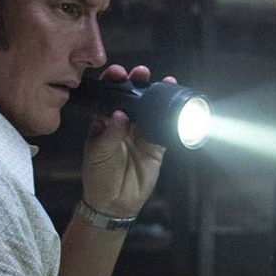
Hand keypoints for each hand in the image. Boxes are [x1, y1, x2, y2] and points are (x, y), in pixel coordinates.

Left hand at [81, 64, 175, 217]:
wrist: (114, 203)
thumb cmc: (98, 176)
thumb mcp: (97, 153)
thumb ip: (109, 134)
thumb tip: (120, 115)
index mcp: (104, 120)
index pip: (109, 95)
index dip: (113, 81)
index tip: (118, 73)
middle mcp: (123, 122)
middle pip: (132, 96)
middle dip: (137, 81)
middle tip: (141, 73)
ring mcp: (141, 132)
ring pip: (151, 108)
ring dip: (157, 94)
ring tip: (164, 81)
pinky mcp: (156, 145)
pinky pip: (165, 127)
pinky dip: (172, 116)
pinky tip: (177, 103)